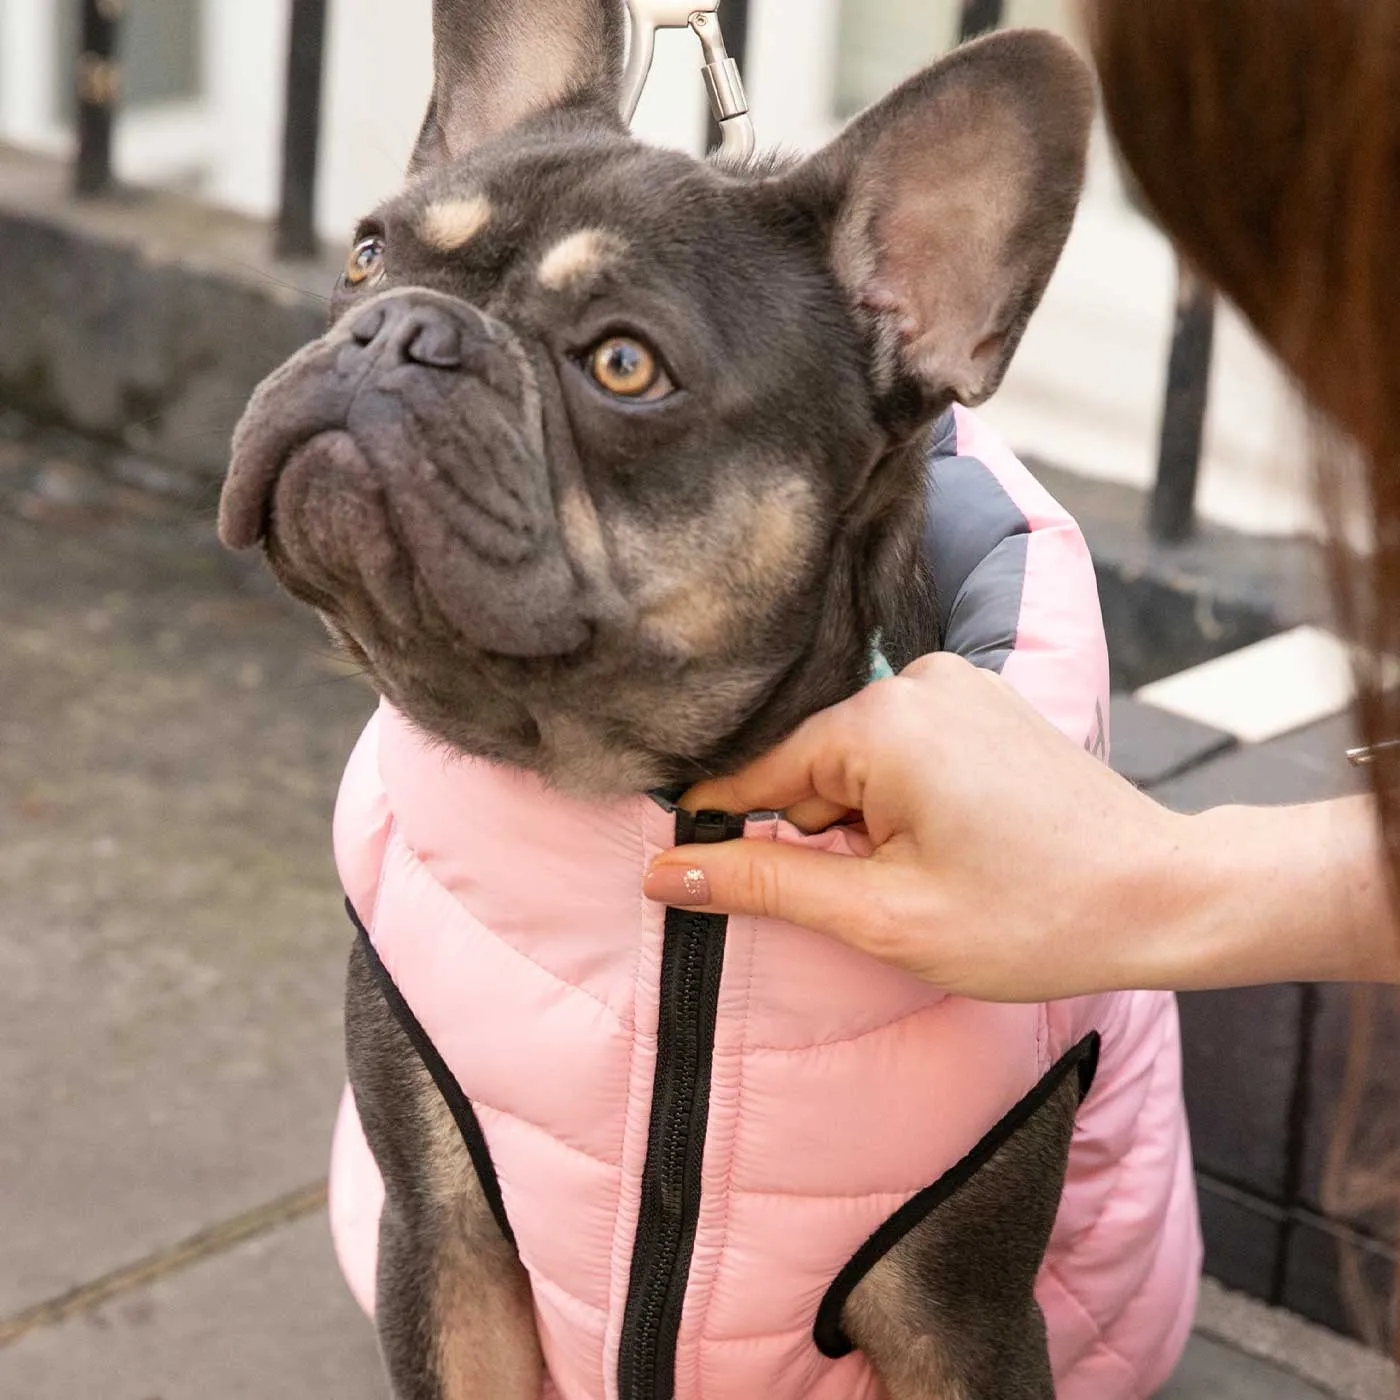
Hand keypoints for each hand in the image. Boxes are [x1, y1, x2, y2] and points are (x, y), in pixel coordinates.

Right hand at [644, 654, 1190, 1001]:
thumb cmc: (1032, 917)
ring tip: (927, 874)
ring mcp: (957, 683)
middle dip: (822, 835)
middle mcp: (916, 680)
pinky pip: (901, 746)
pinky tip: (951, 843)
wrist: (1163, 897)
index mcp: (882, 721)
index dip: (730, 830)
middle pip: (810, 765)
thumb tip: (666, 871)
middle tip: (883, 895)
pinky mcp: (983, 701)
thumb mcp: (882, 915)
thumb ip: (765, 883)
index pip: (759, 772)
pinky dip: (899, 797)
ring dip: (863, 821)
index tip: (698, 874)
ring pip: (855, 759)